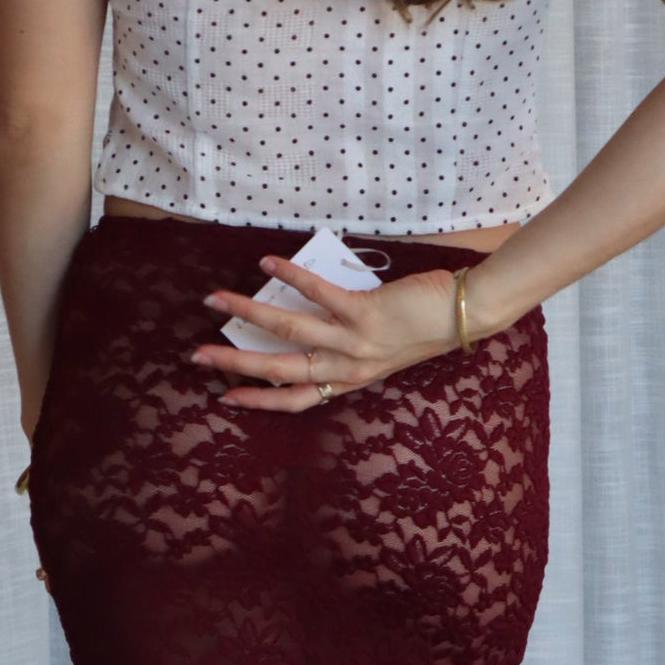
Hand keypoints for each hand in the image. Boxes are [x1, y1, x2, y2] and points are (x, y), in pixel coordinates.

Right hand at [189, 255, 468, 411]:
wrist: (466, 316)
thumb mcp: (379, 346)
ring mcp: (356, 342)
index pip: (295, 399)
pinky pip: (319, 294)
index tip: (225, 397)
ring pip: (289, 332)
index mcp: (350, 379)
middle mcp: (349, 368)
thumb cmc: (424, 326)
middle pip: (280, 371)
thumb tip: (299, 311)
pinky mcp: (366, 313)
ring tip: (217, 301)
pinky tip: (266, 264)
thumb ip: (343, 338)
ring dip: (248, 315)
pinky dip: (290, 277)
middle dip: (234, 364)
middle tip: (198, 356)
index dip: (258, 401)